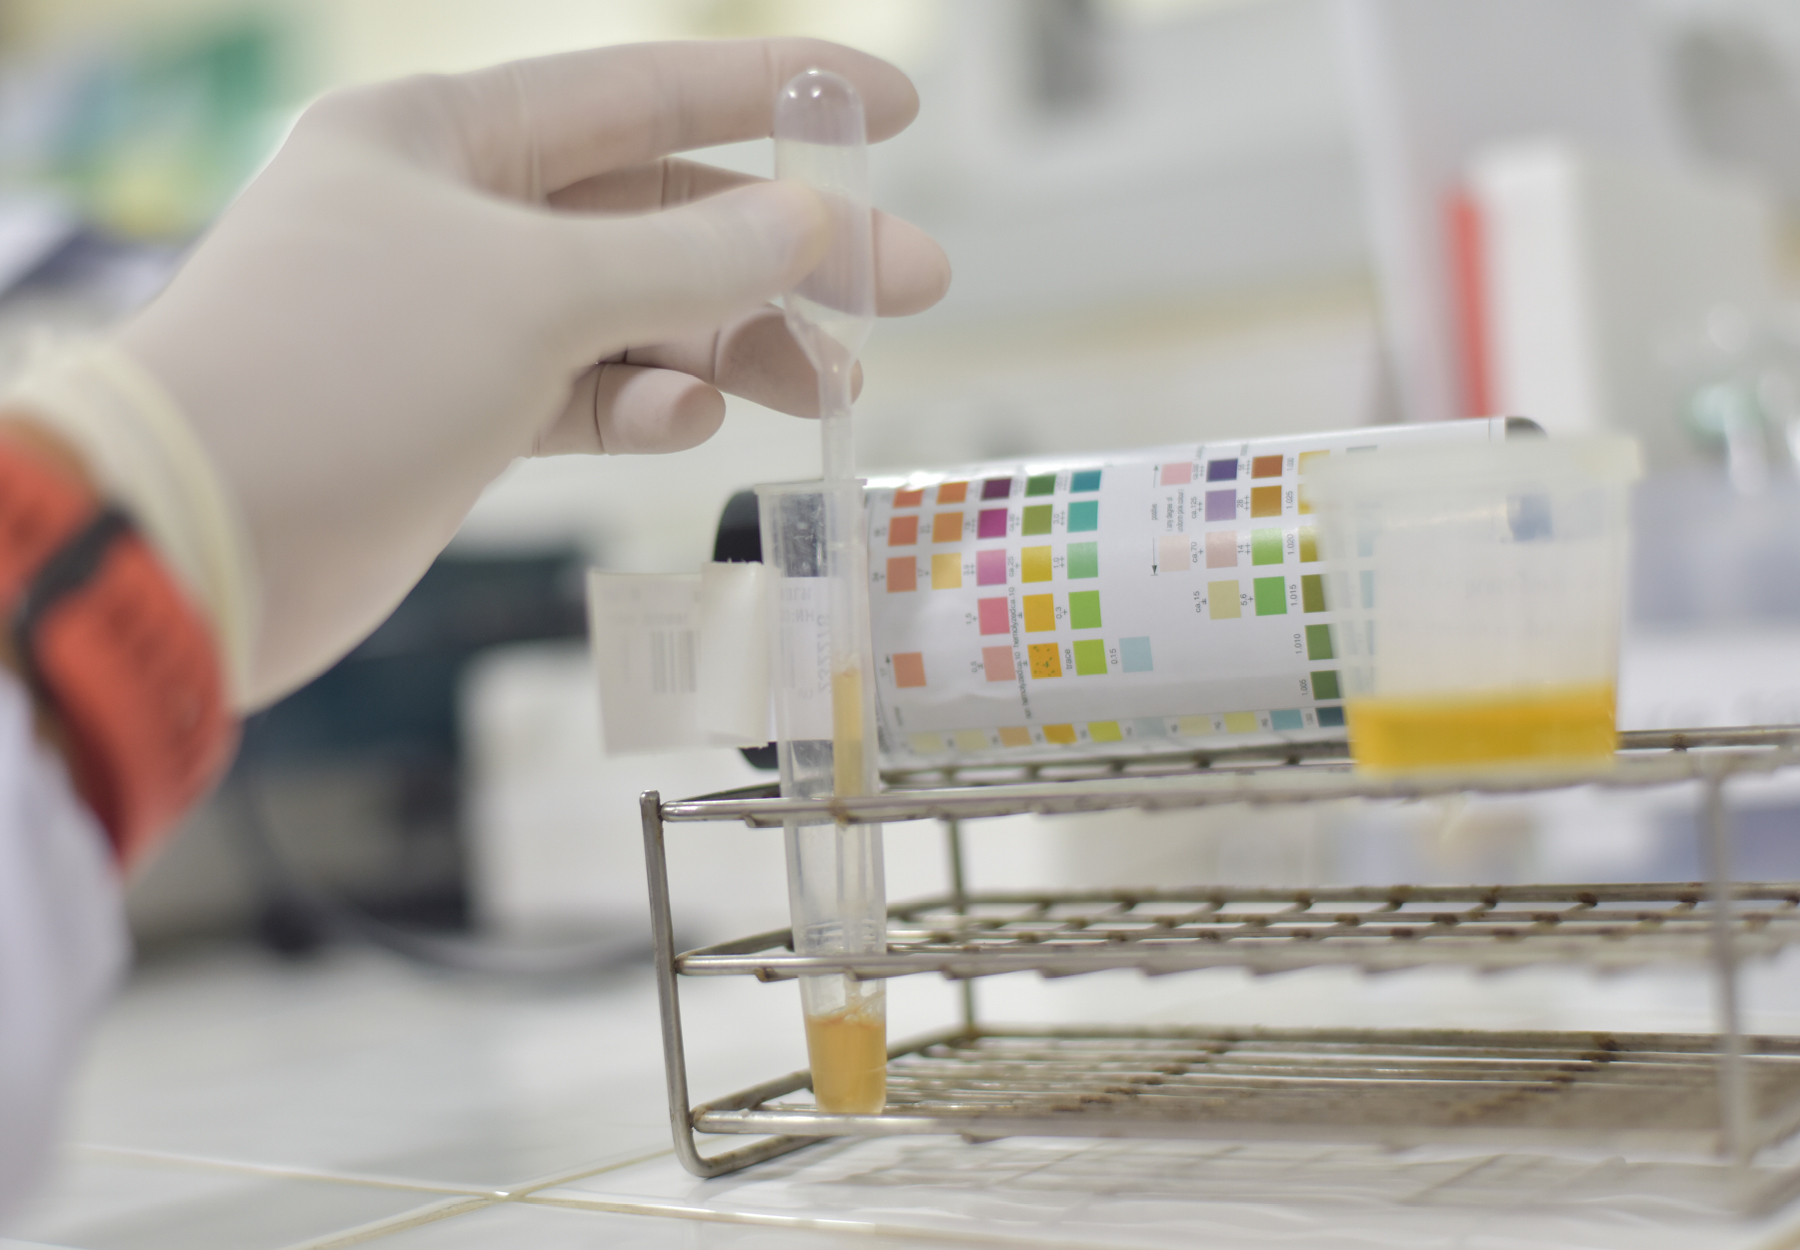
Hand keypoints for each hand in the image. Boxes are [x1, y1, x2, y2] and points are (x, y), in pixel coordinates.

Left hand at [12, 39, 947, 706]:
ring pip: (635, 316)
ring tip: (833, 387)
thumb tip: (809, 220)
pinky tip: (682, 427)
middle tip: (910, 288)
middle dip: (783, 253)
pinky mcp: (459, 413)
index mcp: (447, 132)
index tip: (889, 105)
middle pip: (660, 217)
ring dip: (732, 348)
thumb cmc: (342, 376)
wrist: (192, 548)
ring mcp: (456, 318)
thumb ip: (689, 260)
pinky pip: (585, 393)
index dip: (777, 95)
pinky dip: (642, 408)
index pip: (646, 93)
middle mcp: (453, 212)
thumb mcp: (535, 294)